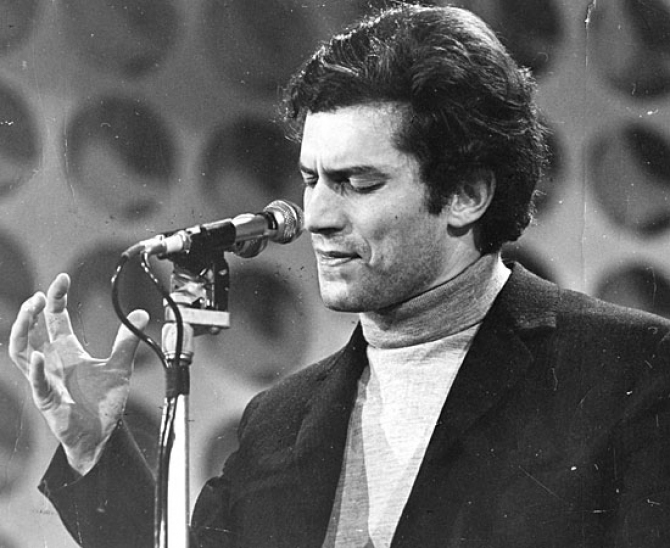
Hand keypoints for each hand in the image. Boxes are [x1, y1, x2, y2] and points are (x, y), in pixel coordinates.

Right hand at [9, 273, 148, 475]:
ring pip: (21, 352)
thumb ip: (127, 340)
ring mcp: (46, 381)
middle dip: (32, 311)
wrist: (102, 435)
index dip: (56, 298)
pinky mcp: (48, 401)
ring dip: (23, 331)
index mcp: (67, 352)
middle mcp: (52, 363)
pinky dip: (37, 369)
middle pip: (31, 332)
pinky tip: (39, 355)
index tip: (62, 279)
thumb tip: (140, 314)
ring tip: (31, 312)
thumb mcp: (120, 366)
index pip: (54, 320)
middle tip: (41, 295)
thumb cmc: (103, 403)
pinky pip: (37, 383)